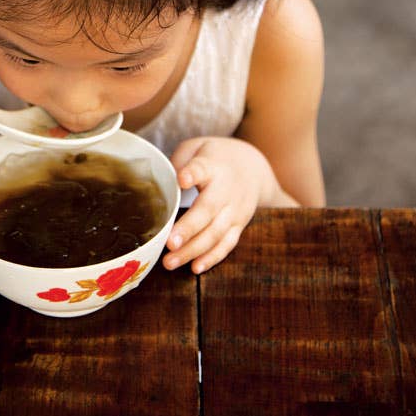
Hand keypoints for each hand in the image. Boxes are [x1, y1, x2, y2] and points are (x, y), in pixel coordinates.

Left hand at [163, 137, 291, 273]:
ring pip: (216, 233)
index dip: (193, 173)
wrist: (253, 167)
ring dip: (193, 250)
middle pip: (208, 209)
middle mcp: (226, 189)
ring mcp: (235, 210)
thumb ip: (179, 162)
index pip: (203, 168)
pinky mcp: (239, 225)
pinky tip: (195, 267)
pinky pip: (226, 244)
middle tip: (170, 243)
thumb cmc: (214, 158)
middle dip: (189, 228)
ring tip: (170, 262)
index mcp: (213, 166)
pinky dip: (212, 258)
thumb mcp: (197, 148)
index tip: (183, 179)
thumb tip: (161, 183)